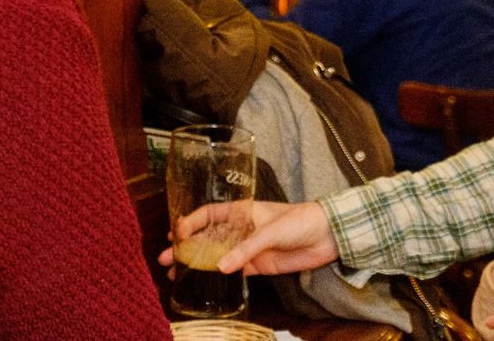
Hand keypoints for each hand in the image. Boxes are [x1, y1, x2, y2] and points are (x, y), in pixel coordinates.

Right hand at [160, 201, 337, 276]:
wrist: (328, 235)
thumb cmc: (301, 220)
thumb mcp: (272, 230)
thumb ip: (247, 248)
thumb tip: (222, 267)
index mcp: (243, 211)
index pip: (210, 214)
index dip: (191, 222)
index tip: (175, 233)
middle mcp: (241, 229)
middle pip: (207, 237)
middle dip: (185, 247)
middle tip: (165, 258)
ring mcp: (248, 247)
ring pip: (216, 256)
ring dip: (197, 264)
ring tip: (175, 274)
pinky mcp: (258, 264)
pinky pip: (233, 270)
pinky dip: (217, 276)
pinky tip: (202, 281)